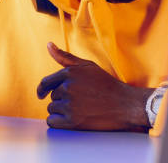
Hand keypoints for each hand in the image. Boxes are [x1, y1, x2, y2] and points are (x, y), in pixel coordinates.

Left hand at [37, 42, 152, 130]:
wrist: (126, 105)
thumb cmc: (107, 84)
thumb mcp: (87, 66)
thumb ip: (65, 57)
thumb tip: (48, 45)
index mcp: (70, 73)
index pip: (46, 82)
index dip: (42, 89)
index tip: (41, 94)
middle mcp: (68, 88)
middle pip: (52, 97)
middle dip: (62, 99)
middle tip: (80, 101)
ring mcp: (70, 105)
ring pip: (52, 109)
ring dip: (61, 111)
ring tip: (80, 110)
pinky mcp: (73, 121)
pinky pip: (52, 122)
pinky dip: (59, 122)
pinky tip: (71, 120)